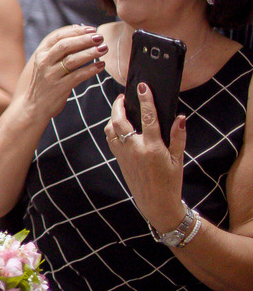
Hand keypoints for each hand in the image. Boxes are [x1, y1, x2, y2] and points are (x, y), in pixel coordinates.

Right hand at [22, 25, 105, 121]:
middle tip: (100, 37)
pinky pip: (77, 76)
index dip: (76, 31)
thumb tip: (79, 28)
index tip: (91, 29)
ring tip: (104, 49)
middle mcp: (44, 62)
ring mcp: (50, 75)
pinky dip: (91, 70)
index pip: (58, 36)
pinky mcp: (59, 88)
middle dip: (84, 40)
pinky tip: (101, 66)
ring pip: (72, 60)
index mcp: (41, 53)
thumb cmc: (46, 82)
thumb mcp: (47, 62)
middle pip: (65, 46)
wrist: (34, 106)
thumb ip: (60, 48)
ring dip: (90, 53)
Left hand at [104, 84, 186, 232]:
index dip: (145, 100)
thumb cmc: (170, 182)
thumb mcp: (178, 159)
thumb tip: (180, 118)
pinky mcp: (118, 160)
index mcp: (152, 147)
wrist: (155, 203)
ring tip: (120, 110)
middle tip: (122, 96)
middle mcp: (134, 149)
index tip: (142, 87)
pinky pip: (110, 140)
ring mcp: (123, 154)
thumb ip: (178, 137)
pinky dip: (112, 129)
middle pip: (119, 121)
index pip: (148, 118)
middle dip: (118, 105)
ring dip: (113, 117)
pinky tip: (119, 126)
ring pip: (110, 130)